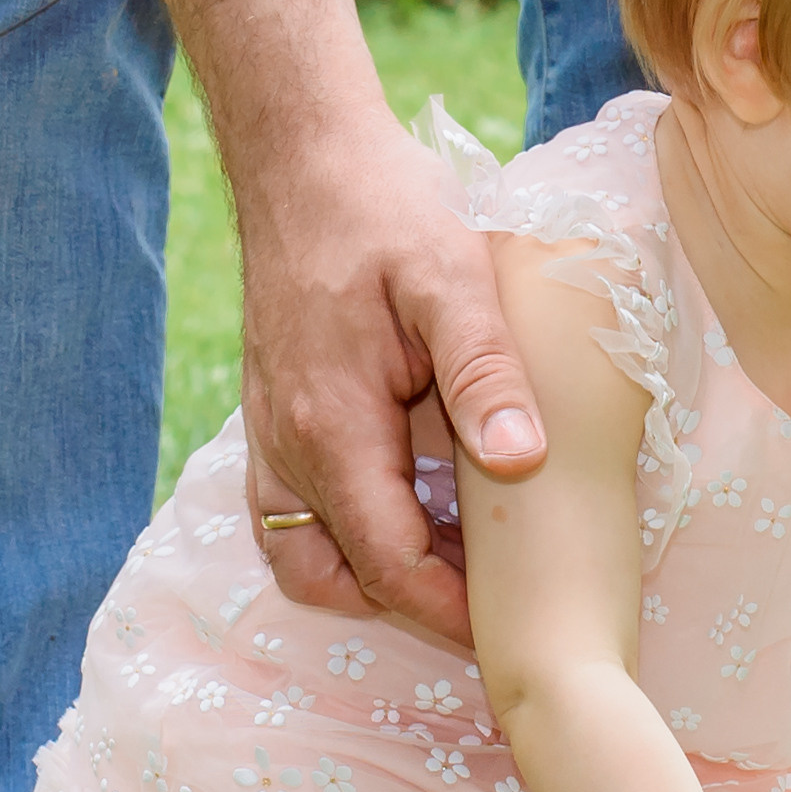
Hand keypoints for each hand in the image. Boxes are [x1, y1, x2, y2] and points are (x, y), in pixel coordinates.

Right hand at [236, 106, 545, 652]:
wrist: (306, 163)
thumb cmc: (384, 212)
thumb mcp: (452, 278)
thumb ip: (484, 371)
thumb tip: (519, 459)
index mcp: (332, 427)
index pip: (387, 563)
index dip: (448, 610)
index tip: (511, 629)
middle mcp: (287, 449)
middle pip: (345, 576)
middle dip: (418, 607)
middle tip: (497, 607)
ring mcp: (271, 439)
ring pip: (310, 556)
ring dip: (377, 578)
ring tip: (459, 565)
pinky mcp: (272, 422)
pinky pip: (298, 516)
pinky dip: (351, 538)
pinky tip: (418, 509)